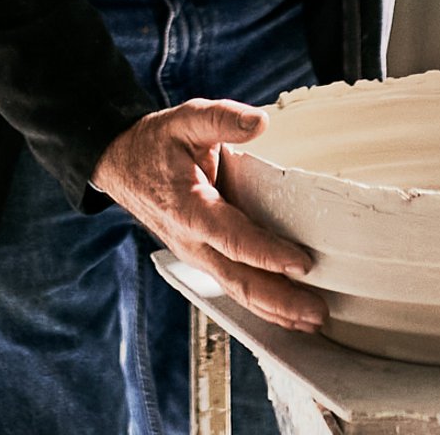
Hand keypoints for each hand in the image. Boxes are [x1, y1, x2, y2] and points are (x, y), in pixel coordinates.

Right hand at [92, 100, 326, 331]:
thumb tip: (259, 123)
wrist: (122, 164)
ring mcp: (196, 254)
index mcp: (189, 208)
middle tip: (317, 311)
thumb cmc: (155, 144)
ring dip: (275, 310)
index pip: (233, 239)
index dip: (267, 254)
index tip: (301, 262)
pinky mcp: (201, 257)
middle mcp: (191, 241)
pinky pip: (232, 285)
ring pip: (236, 290)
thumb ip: (221, 119)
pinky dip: (261, 303)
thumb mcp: (185, 120)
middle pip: (239, 280)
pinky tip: (285, 312)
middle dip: (280, 300)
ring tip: (312, 320)